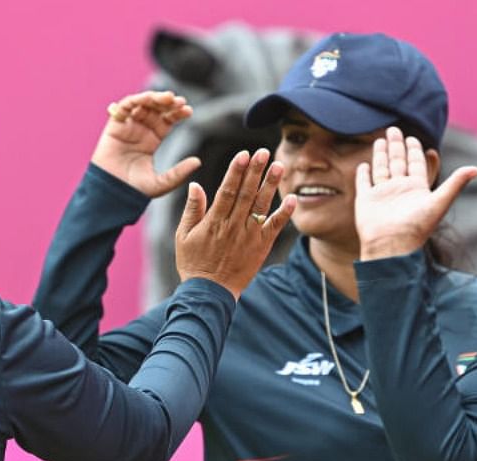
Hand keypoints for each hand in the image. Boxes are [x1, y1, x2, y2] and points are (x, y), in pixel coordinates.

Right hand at [91, 90, 200, 197]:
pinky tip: (148, 99)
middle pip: (156, 109)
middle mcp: (140, 130)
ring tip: (168, 98)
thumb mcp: (162, 183)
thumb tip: (198, 161)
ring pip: (142, 104)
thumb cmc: (134, 189)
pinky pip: (124, 107)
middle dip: (168, 103)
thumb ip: (179, 172)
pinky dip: (136, 100)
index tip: (188, 111)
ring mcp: (127, 126)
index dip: (177, 113)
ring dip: (154, 97)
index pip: (167, 120)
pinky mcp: (114, 125)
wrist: (112, 193)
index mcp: (152, 140)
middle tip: (179, 101)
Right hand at [175, 148, 295, 298]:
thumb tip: (195, 185)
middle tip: (263, 151)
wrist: (210, 293)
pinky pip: (274, 228)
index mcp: (214, 221)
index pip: (227, 190)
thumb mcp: (184, 236)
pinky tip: (292, 199)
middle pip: (247, 193)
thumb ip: (192, 210)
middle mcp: (233, 226)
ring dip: (271, 185)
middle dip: (255, 171)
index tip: (243, 154)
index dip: (236, 171)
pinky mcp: (261, 247)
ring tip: (279, 165)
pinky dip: (284, 214)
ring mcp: (249, 237)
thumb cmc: (194, 263)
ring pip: (262, 206)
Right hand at [354, 126, 476, 259]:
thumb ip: (455, 184)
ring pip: (382, 169)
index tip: (414, 139)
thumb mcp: (439, 202)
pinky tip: (364, 165)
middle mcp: (399, 190)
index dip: (416, 151)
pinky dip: (363, 174)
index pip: (416, 164)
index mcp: (416, 189)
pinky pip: (364, 183)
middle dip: (397, 146)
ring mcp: (382, 195)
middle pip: (398, 162)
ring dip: (381, 155)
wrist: (392, 247)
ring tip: (381, 139)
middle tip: (394, 129)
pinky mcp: (366, 201)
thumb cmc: (417, 227)